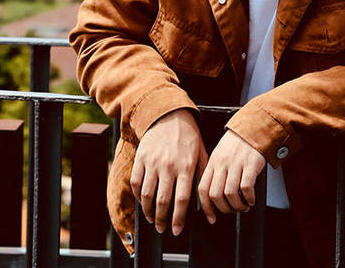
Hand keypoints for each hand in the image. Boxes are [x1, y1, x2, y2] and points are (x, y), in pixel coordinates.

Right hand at [130, 108, 208, 235]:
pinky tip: (143, 202)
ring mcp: (153, 162)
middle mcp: (169, 165)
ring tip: (152, 219)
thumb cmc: (188, 136)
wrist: (169, 114)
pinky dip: (138, 196)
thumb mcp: (201, 153)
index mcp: (186, 166)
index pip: (181, 200)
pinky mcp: (141, 158)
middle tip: (162, 229)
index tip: (176, 231)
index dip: (178, 219)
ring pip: (147, 195)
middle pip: (162, 201)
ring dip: (148, 212)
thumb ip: (202, 176)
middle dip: (162, 220)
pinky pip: (136, 182)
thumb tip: (207, 201)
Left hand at [197, 130, 265, 223]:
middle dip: (224, 209)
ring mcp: (236, 164)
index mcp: (213, 162)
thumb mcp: (221, 154)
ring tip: (243, 206)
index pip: (203, 189)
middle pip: (216, 195)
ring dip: (237, 206)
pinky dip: (249, 198)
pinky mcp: (251, 164)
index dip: (206, 207)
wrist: (254, 127)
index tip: (211, 218)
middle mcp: (222, 164)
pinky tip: (251, 200)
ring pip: (230, 194)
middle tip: (232, 210)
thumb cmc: (238, 142)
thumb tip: (213, 195)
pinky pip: (247, 188)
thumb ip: (215, 171)